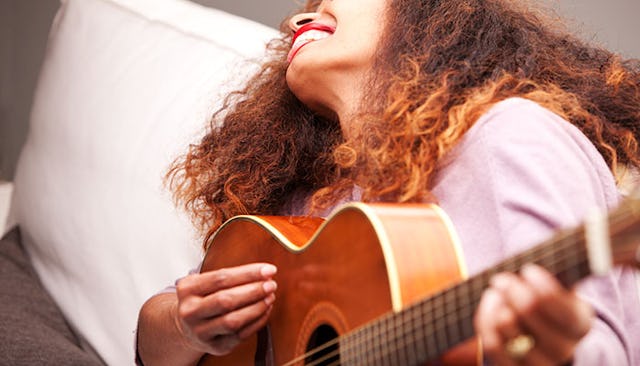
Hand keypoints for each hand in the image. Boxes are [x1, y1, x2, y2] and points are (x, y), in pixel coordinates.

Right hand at [174, 263, 277, 355]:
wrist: (186, 327)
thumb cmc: (202, 300)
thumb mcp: (205, 283)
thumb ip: (230, 277)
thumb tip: (264, 273)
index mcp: (187, 289)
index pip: (221, 278)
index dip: (248, 273)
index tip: (268, 270)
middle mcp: (190, 312)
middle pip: (226, 300)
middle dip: (254, 291)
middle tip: (271, 284)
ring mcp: (201, 332)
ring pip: (233, 321)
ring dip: (257, 308)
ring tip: (270, 297)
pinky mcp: (215, 347)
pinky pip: (240, 335)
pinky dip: (257, 322)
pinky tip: (265, 311)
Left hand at [474, 264, 593, 364]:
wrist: (535, 331)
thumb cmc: (544, 295)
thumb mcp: (559, 278)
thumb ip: (570, 259)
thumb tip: (595, 240)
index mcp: (580, 322)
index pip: (564, 311)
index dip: (542, 288)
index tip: (527, 271)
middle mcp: (564, 347)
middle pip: (531, 315)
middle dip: (512, 289)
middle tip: (504, 278)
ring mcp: (539, 362)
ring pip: (509, 330)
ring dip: (496, 303)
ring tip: (496, 290)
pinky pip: (493, 345)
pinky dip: (485, 320)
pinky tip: (489, 305)